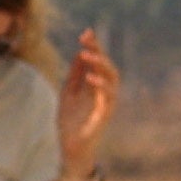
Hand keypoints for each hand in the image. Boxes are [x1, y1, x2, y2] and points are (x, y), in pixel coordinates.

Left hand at [56, 24, 119, 173]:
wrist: (70, 149)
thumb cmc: (70, 123)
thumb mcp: (67, 94)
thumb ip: (74, 75)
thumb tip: (78, 53)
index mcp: (95, 86)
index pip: (98, 62)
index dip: (94, 46)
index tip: (86, 32)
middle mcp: (104, 92)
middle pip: (107, 66)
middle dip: (98, 50)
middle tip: (86, 39)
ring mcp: (107, 102)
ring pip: (112, 78)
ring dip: (100, 65)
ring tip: (86, 54)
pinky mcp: (106, 114)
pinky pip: (108, 96)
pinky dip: (101, 85)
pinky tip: (90, 76)